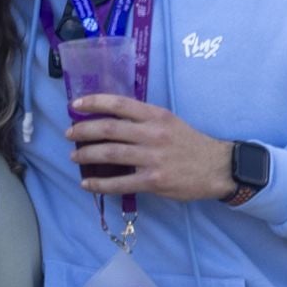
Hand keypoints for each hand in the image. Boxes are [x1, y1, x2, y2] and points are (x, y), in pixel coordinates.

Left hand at [66, 94, 235, 200]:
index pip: (119, 104)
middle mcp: (153, 134)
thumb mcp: (169, 121)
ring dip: (87, 155)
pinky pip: (120, 183)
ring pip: (110, 154)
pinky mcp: (153, 181)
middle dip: (83, 131)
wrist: (216, 167)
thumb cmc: (189, 143)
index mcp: (156, 115)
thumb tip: (111, 119)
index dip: (94, 102)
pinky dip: (100, 184)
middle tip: (69, 134)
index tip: (76, 104)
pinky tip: (87, 183)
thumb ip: (143, 119)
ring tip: (74, 157)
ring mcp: (153, 158)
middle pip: (109, 129)